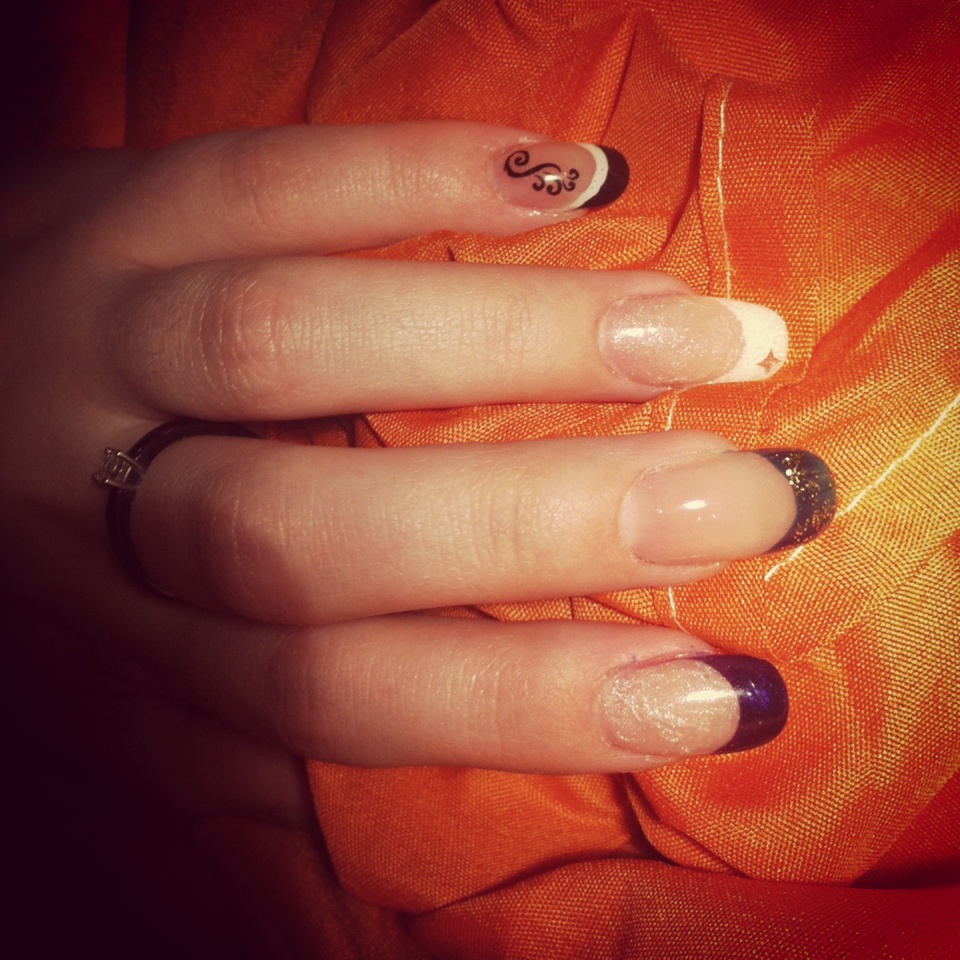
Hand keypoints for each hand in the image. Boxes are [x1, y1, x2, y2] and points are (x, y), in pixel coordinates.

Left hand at [0, 123, 833, 823]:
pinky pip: (263, 179)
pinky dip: (422, 175)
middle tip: (745, 498)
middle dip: (545, 522)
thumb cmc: (54, 575)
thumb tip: (436, 817)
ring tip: (698, 337)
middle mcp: (98, 516)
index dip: (533, 702)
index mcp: (130, 664)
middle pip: (312, 537)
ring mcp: (85, 342)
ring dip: (517, 341)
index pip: (341, 700)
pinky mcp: (101, 211)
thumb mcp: (130, 696)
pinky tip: (568, 184)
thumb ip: (260, 739)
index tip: (717, 689)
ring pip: (290, 342)